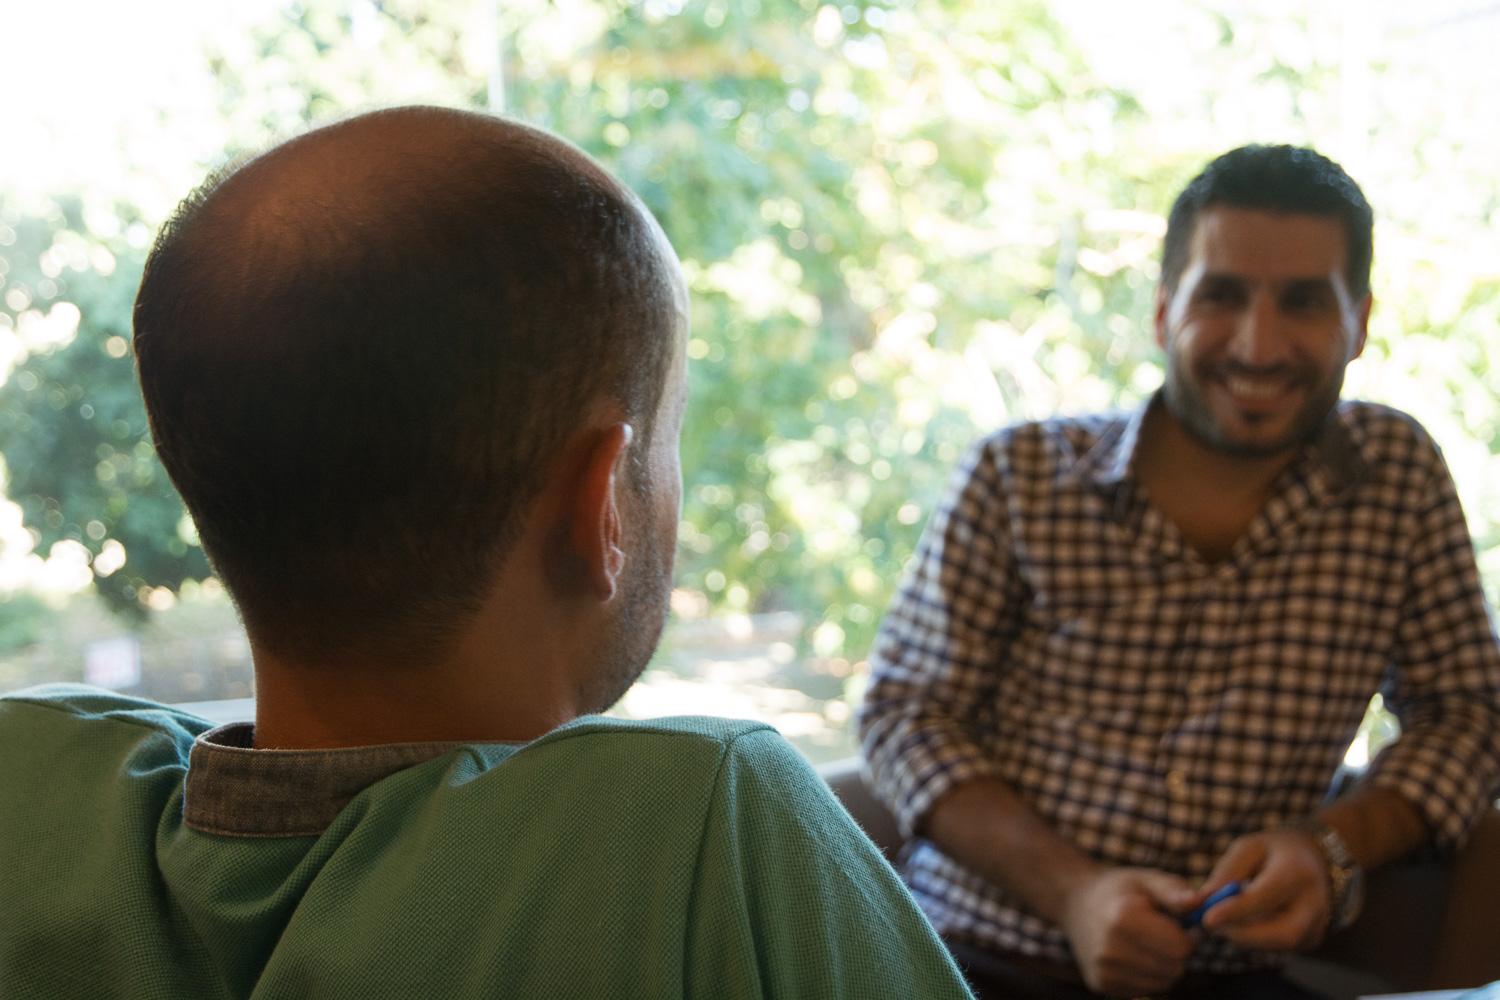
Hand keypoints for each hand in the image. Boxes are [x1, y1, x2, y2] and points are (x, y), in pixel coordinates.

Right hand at [1058, 866, 1196, 997]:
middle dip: (1177, 951)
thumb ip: (1175, 891)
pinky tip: (1135, 954)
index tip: (1179, 922)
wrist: (1075, 902)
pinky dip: (1148, 975)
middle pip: (1173, 968)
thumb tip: (1201, 902)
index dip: (1188, 935)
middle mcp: (1111, 948)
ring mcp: (1104, 969)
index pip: (1180, 947)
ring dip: (1164, 965)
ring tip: (1148, 942)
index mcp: (1124, 918)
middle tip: (1163, 932)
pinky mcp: (1100, 983)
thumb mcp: (1147, 879)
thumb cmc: (1119, 889)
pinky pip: (1145, 989)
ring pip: (1162, 982)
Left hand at [1195, 829, 1330, 951]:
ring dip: (1246, 937)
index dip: (1236, 911)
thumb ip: (1226, 873)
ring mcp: (1317, 925)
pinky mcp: (1311, 939)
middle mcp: (1314, 903)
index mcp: (1298, 872)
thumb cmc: (1274, 851)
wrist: (1315, 860)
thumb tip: (1200, 902)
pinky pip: (1280, 947)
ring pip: (1279, 946)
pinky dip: (1257, 938)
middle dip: (1243, 935)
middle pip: (1282, 934)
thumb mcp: (1249, 848)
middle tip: (1212, 924)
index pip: (1267, 897)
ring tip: (1226, 917)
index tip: (1207, 919)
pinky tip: (1246, 921)